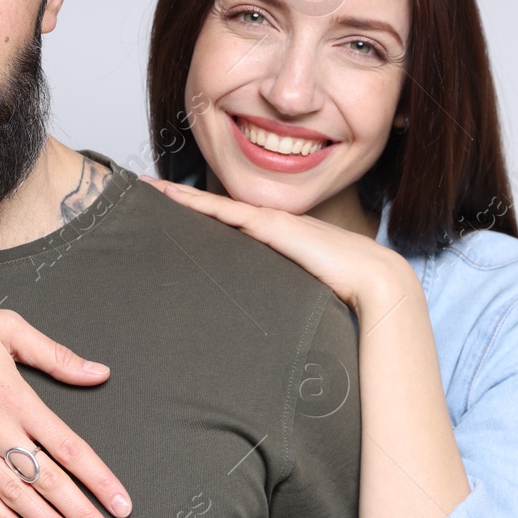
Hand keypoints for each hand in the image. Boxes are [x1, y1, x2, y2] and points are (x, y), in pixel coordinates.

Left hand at [142, 178, 415, 320]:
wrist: (376, 281)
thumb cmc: (347, 292)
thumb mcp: (301, 293)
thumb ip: (280, 299)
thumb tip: (263, 330)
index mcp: (275, 239)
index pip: (227, 220)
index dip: (196, 210)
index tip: (166, 206)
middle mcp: (268, 223)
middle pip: (212, 207)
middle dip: (177, 196)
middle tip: (141, 189)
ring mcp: (268, 221)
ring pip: (212, 204)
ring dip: (177, 195)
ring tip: (145, 187)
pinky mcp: (270, 226)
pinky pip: (223, 210)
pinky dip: (195, 201)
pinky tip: (170, 195)